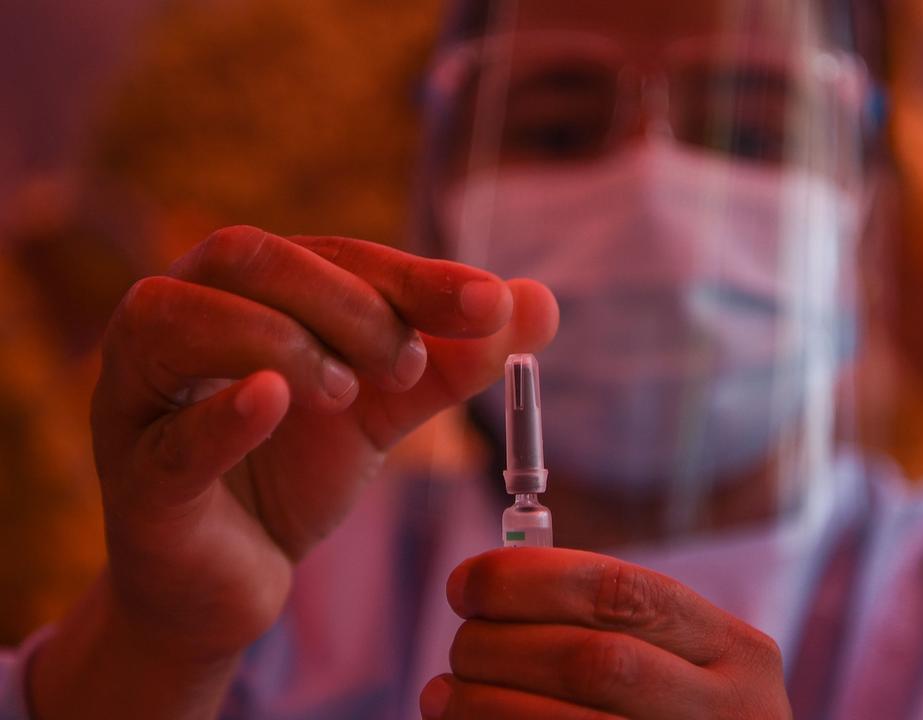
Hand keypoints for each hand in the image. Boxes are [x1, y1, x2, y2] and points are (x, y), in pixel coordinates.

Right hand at [31, 225, 557, 718]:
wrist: (230, 579)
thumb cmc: (292, 472)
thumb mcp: (383, 408)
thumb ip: (453, 359)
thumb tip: (540, 300)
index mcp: (243, 291)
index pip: (329, 252)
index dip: (413, 274)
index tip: (488, 305)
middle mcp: (177, 319)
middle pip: (249, 257)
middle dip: (347, 300)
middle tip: (405, 366)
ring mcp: (140, 395)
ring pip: (181, 316)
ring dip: (282, 340)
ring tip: (346, 393)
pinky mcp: (134, 477)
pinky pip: (166, 434)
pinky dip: (223, 413)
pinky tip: (275, 400)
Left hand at [421, 549, 790, 719]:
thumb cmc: (678, 717)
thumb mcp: (685, 666)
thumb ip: (613, 624)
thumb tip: (492, 588)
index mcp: (735, 652)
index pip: (621, 592)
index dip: (528, 580)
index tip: (467, 582)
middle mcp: (728, 712)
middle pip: (592, 661)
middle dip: (501, 645)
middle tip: (460, 645)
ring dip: (483, 703)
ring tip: (444, 693)